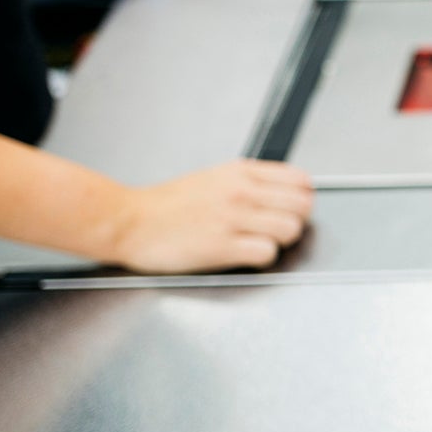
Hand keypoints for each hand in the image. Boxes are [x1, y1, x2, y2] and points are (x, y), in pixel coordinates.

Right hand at [107, 160, 313, 273]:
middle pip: (303, 206)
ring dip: (281, 241)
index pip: (301, 180)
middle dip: (296, 221)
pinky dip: (262, 259)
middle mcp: (241, 192)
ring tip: (260, 243)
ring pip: (291, 229)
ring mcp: (232, 218)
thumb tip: (286, 192)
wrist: (128, 221)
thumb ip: (251, 182)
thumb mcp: (214, 177)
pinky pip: (267, 253)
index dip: (301, 198)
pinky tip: (246, 256)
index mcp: (241, 172)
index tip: (290, 209)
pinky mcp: (222, 246)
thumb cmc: (168, 205)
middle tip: (276, 230)